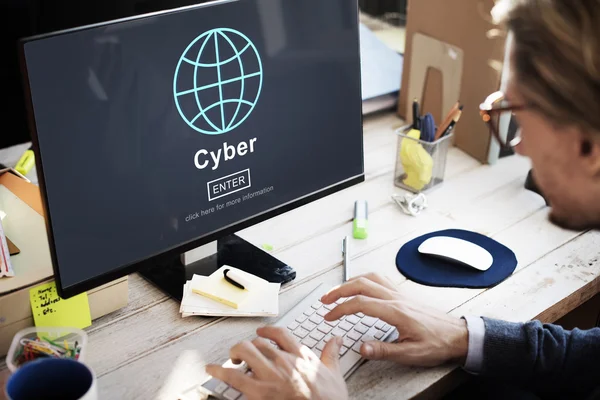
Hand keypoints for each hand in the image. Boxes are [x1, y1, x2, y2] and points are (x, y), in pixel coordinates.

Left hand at [206, 326, 348, 399]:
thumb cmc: (329, 399)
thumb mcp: (334, 374)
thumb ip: (331, 354)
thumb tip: (336, 340)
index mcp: (300, 355)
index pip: (279, 333)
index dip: (267, 331)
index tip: (261, 332)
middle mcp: (283, 361)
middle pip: (258, 342)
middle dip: (248, 346)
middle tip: (244, 353)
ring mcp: (270, 375)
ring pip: (245, 351)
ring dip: (235, 353)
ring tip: (232, 359)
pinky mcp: (259, 392)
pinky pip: (234, 376)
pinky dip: (219, 371)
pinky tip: (211, 369)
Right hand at [320, 273, 467, 367]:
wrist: (458, 335)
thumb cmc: (437, 343)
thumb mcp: (411, 353)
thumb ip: (384, 350)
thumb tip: (361, 347)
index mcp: (395, 311)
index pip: (360, 303)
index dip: (340, 309)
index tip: (329, 316)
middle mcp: (396, 298)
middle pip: (361, 284)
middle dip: (339, 290)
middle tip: (325, 300)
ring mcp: (400, 293)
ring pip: (370, 278)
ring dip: (350, 282)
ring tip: (337, 291)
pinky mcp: (403, 294)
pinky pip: (380, 279)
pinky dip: (365, 279)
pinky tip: (361, 285)